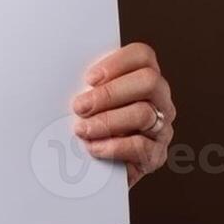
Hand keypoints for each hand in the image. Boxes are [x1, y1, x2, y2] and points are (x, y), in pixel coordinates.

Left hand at [72, 42, 177, 186]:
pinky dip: (113, 146)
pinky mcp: (156, 154)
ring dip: (107, 121)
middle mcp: (159, 99)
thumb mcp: (87, 99)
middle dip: (110, 93)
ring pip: (144, 113)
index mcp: (143, 77)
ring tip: (82, 130)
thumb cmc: (87, 122)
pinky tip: (93, 147)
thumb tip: (61, 77)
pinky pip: (141, 146)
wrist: (93, 168)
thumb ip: (85, 86)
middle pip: (148, 81)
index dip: (117, 63)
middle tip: (80, 106)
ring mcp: (161, 126)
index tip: (89, 78)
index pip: (142, 55)